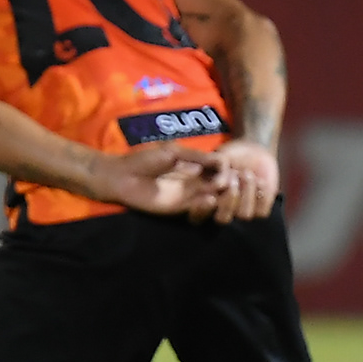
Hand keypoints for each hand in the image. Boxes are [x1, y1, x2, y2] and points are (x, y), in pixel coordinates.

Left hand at [89, 143, 227, 217]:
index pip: (217, 170)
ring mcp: (187, 197)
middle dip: (229, 183)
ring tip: (227, 187)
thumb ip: (196, 157)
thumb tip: (220, 161)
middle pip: (218, 186)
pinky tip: (211, 197)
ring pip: (211, 198)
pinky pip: (196, 208)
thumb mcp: (174, 153)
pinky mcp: (178, 209)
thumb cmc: (144, 160)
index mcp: (193, 168)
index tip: (239, 167)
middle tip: (240, 180)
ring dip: (221, 195)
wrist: (122, 175)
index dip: (228, 170)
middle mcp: (193, 183)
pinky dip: (205, 204)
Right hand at [199, 138, 279, 223]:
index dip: (203, 207)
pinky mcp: (260, 211)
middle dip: (230, 198)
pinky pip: (262, 212)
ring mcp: (241, 212)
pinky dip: (262, 193)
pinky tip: (259, 181)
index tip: (212, 194)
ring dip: (247, 191)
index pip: (198, 215)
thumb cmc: (230, 156)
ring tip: (246, 173)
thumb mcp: (219, 159)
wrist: (253, 152)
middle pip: (223, 220)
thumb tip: (216, 183)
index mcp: (204, 201)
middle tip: (234, 174)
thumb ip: (214, 170)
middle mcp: (221, 211)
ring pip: (244, 215)